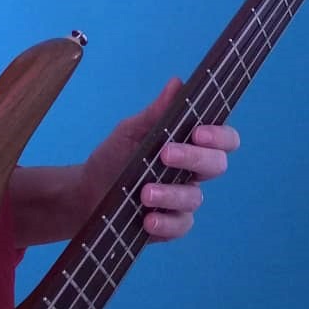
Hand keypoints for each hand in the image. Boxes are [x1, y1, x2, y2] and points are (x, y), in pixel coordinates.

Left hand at [80, 77, 239, 241]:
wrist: (86, 192)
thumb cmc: (113, 157)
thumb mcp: (129, 132)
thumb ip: (155, 113)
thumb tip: (177, 82)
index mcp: (188, 144)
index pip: (222, 138)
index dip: (219, 135)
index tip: (198, 133)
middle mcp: (192, 171)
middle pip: (216, 164)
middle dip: (194, 158)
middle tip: (166, 154)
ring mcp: (183, 199)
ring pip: (195, 197)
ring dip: (172, 194)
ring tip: (145, 193)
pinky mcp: (172, 225)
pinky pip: (181, 226)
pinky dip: (166, 224)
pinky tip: (148, 220)